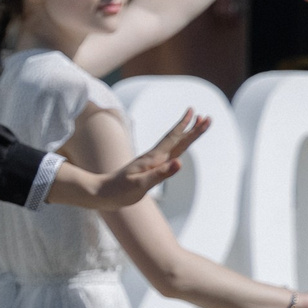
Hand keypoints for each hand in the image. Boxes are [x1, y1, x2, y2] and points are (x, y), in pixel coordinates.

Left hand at [50, 110, 207, 209]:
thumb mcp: (140, 185)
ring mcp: (151, 163)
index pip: (174, 140)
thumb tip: (179, 162)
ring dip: (187, 135)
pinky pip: (168, 155)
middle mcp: (153, 158)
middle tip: (207, 117)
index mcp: (153, 159)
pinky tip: (179, 147)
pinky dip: (177, 147)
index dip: (186, 128)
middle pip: (177, 140)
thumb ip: (160, 174)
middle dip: (193, 129)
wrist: (101, 193)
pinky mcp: (149, 169)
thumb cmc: (118, 191)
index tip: (197, 114)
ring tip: (197, 125)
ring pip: (174, 146)